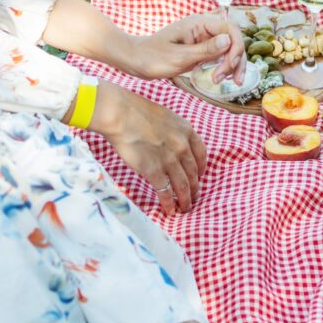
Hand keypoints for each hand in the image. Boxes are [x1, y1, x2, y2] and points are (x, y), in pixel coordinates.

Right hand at [89, 81, 206, 214]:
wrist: (121, 114)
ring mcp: (170, 160)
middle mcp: (182, 147)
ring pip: (183, 186)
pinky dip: (169, 203)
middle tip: (194, 198)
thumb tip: (171, 143)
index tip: (200, 176)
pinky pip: (165, 192)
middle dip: (194, 188)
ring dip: (185, 200)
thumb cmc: (136, 111)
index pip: (201, 154)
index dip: (201, 169)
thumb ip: (173, 131)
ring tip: (185, 209)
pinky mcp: (154, 171)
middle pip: (193, 173)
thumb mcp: (165, 117)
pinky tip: (170, 210)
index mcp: (186, 131)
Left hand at [128, 13, 246, 83]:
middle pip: (233, 40)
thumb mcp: (180, 57)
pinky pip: (219, 56)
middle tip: (229, 80)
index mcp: (199, 23)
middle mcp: (204, 29)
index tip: (229, 66)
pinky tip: (219, 78)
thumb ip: (206, 50)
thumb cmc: (152, 58)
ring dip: (231, 65)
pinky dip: (223, 67)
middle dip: (235, 60)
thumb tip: (228, 40)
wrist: (135, 60)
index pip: (230, 29)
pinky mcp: (200, 50)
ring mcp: (202, 39)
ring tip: (221, 81)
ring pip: (228, 49)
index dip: (236, 47)